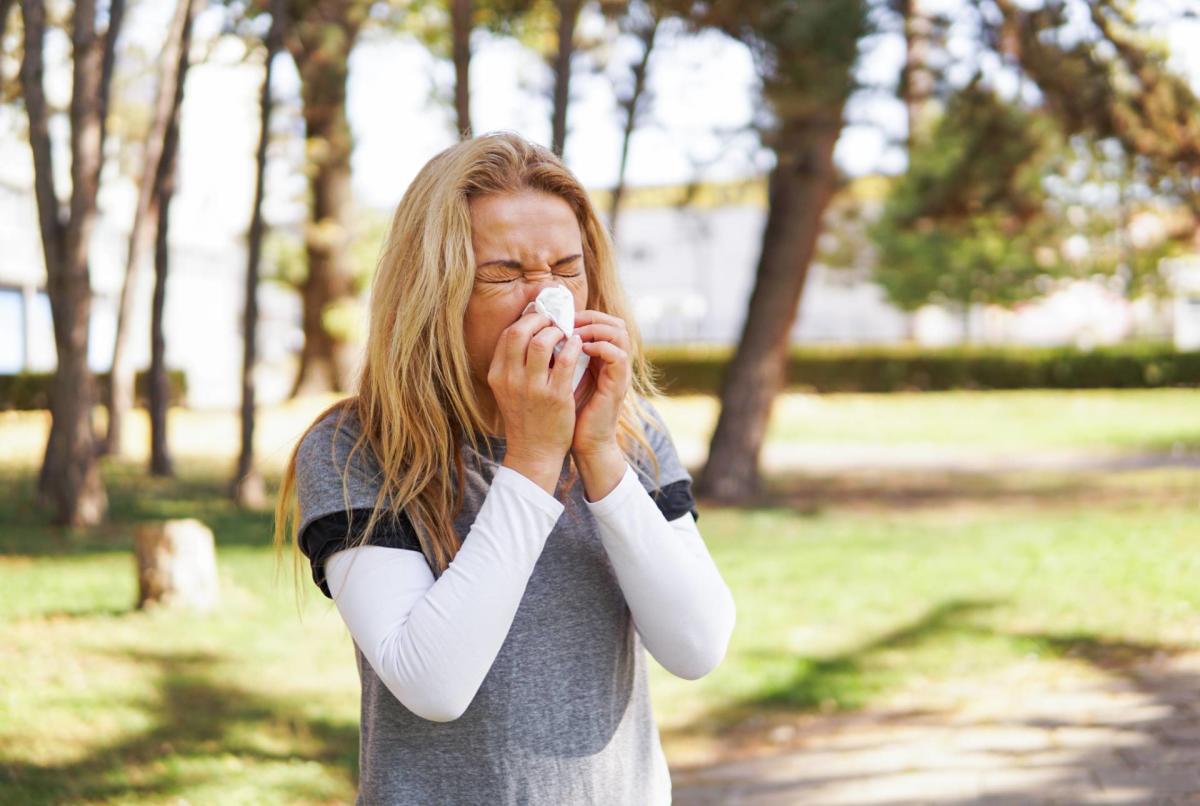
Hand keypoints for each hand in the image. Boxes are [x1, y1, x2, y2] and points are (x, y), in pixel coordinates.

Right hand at [487, 310, 584, 491]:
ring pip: (541, 342)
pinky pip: (564, 360)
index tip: (541, 318)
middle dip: (540, 320)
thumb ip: (514, 364)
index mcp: (498, 375)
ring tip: (566, 333)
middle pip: (520, 331)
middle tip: (555, 322)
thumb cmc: (525, 417)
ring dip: (557, 331)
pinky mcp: (554, 396)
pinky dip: (573, 346)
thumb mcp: (509, 389)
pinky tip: (578, 345)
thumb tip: (530, 332)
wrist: (534, 452)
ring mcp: (532, 387)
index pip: (508, 334)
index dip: (526, 320)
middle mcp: (511, 379)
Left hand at [570, 310, 631, 459]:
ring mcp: (618, 373)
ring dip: (595, 328)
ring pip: (620, 333)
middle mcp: (613, 363)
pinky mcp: (618, 386)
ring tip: (573, 333)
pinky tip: (579, 350)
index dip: (584, 315)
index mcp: (601, 359)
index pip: (603, 322)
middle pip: (615, 322)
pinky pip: (617, 356)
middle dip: (590, 317)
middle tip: (567, 322)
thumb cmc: (568, 414)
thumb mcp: (560, 379)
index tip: (560, 317)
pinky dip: (600, 347)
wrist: (583, 444)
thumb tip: (535, 335)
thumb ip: (557, 358)